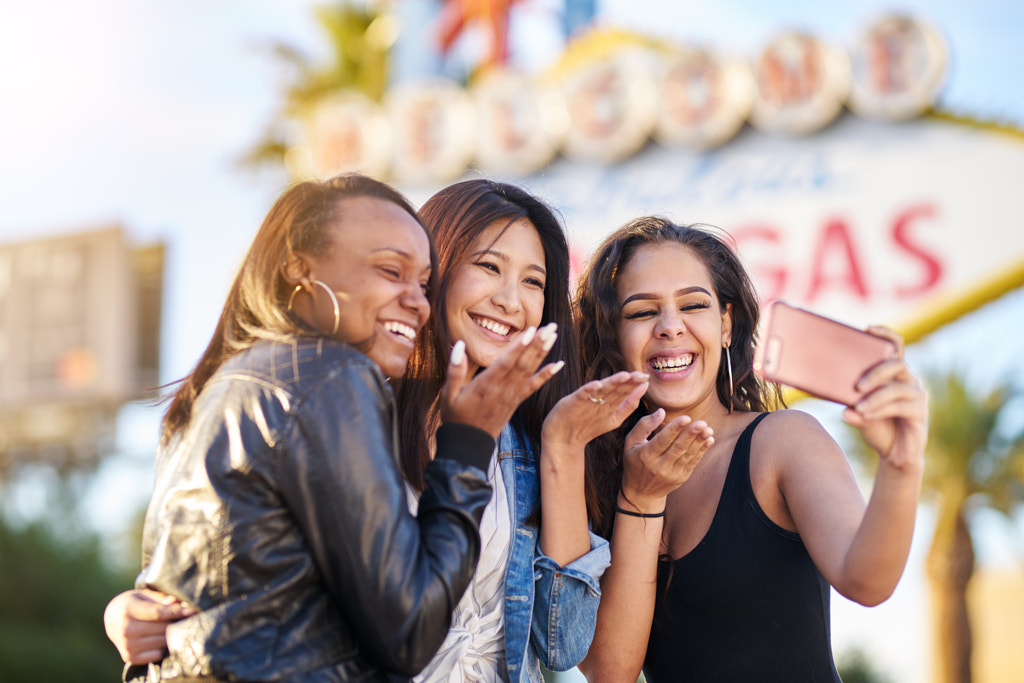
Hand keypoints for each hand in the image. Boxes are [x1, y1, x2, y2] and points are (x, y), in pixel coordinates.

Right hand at [103, 589, 195, 663]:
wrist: (111, 618)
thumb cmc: (132, 603)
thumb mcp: (143, 595)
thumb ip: (160, 599)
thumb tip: (176, 603)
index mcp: (127, 610)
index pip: (158, 613)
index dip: (177, 612)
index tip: (192, 610)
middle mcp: (125, 629)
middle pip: (162, 628)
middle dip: (176, 622)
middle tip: (185, 617)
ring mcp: (127, 645)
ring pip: (161, 641)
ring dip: (171, 633)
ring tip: (172, 626)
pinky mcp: (129, 657)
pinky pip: (156, 653)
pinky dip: (162, 646)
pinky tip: (161, 637)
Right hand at [441, 323, 564, 437]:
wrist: (468, 444)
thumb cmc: (455, 416)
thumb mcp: (448, 394)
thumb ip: (454, 370)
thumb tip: (459, 346)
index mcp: (485, 385)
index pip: (506, 362)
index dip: (520, 346)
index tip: (532, 331)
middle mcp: (502, 389)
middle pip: (523, 363)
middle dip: (537, 344)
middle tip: (551, 326)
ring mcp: (512, 396)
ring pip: (530, 371)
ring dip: (543, 353)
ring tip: (553, 335)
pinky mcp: (516, 401)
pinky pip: (533, 387)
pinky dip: (546, 375)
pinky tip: (559, 365)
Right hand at [541, 371, 648, 450]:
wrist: (563, 439)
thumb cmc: (587, 426)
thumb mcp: (613, 419)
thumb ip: (627, 406)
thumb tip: (643, 390)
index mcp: (608, 401)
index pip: (623, 390)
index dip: (634, 384)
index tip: (646, 377)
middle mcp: (598, 398)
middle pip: (615, 388)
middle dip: (627, 381)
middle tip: (640, 374)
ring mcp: (585, 400)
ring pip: (601, 389)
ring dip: (612, 382)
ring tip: (624, 376)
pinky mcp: (573, 402)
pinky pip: (582, 395)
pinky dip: (589, 389)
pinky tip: (597, 385)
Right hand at [619, 411, 713, 511]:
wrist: (641, 493)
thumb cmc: (634, 461)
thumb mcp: (630, 443)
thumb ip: (644, 425)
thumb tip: (661, 411)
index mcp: (646, 455)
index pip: (662, 440)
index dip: (675, 429)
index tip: (686, 418)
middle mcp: (659, 466)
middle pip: (678, 448)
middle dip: (691, 434)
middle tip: (702, 422)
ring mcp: (672, 473)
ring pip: (688, 454)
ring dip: (699, 441)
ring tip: (708, 429)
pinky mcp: (681, 477)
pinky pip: (693, 462)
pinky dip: (702, 450)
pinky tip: (709, 440)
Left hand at [843, 326, 927, 471]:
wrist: (893, 454)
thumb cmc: (875, 426)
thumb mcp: (858, 410)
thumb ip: (850, 402)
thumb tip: (838, 405)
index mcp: (893, 374)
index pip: (895, 346)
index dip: (885, 334)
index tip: (868, 328)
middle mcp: (908, 380)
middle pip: (897, 364)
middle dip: (876, 372)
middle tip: (856, 385)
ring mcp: (917, 395)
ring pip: (897, 388)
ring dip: (875, 397)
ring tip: (858, 407)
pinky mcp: (920, 412)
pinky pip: (901, 406)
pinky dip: (881, 410)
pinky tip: (866, 416)